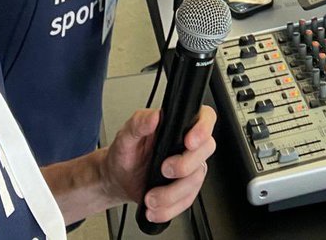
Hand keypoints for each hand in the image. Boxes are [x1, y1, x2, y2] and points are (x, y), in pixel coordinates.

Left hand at [100, 106, 216, 222]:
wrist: (119, 180)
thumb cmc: (125, 153)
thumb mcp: (126, 135)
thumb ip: (139, 123)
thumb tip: (154, 117)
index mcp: (177, 125)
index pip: (205, 118)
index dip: (203, 128)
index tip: (189, 142)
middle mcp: (187, 146)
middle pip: (206, 150)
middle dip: (185, 165)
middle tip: (164, 170)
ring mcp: (190, 168)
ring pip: (196, 180)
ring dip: (172, 194)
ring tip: (150, 197)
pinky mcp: (186, 190)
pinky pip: (187, 201)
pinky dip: (169, 209)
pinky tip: (154, 208)